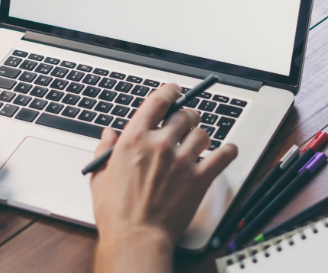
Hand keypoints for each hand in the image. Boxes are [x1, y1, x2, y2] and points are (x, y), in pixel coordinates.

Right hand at [91, 84, 237, 272]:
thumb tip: (108, 133)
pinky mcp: (199, 177)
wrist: (136, 237)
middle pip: (185, 115)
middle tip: (185, 125)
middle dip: (186, 117)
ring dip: (200, 137)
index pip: (159, 100)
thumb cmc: (117, 212)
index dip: (170, 91)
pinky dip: (228, 151)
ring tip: (196, 145)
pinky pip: (224, 154)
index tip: (175, 91)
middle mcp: (160, 144)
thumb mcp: (100, 176)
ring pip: (203, 133)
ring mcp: (182, 160)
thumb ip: (105, 149)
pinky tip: (226, 151)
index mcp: (134, 139)